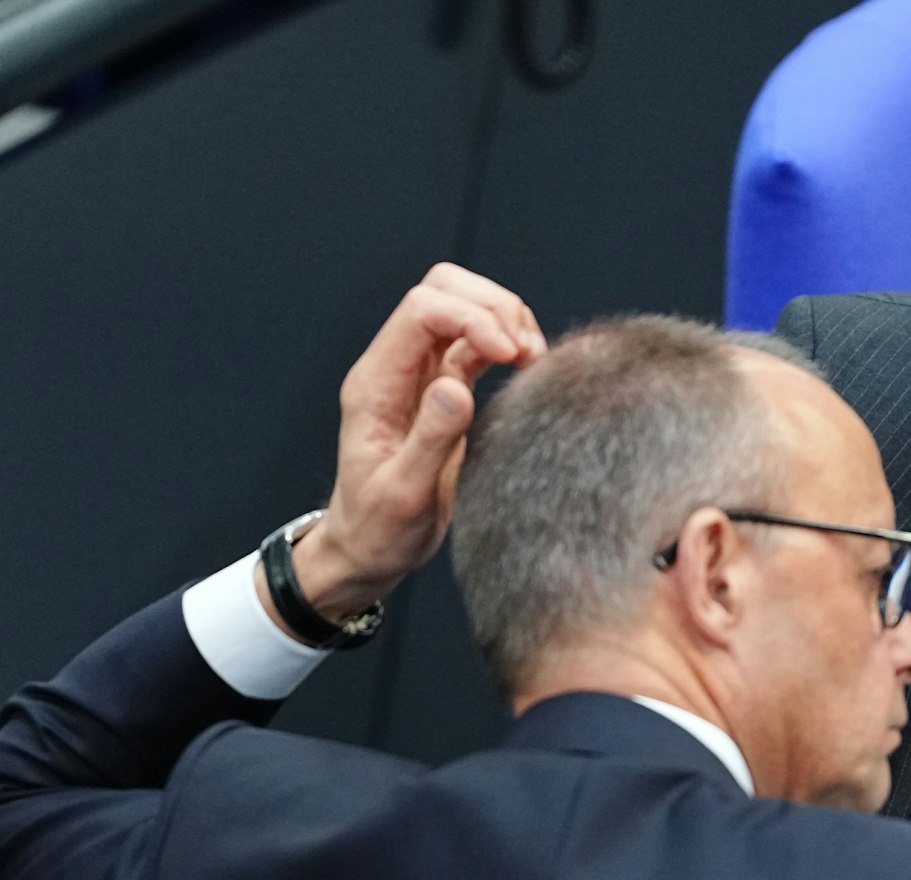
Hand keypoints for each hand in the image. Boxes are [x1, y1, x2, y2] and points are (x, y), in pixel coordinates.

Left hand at [279, 264, 545, 624]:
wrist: (368, 550)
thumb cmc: (379, 529)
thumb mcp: (403, 495)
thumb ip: (430, 438)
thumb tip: (457, 386)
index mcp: (376, 383)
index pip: (423, 310)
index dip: (473, 318)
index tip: (512, 356)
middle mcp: (396, 367)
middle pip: (442, 289)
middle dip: (492, 306)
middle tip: (526, 351)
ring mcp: (421, 373)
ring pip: (464, 305)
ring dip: (506, 320)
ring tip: (534, 360)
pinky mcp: (445, 387)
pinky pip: (478, 340)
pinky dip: (510, 342)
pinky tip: (529, 368)